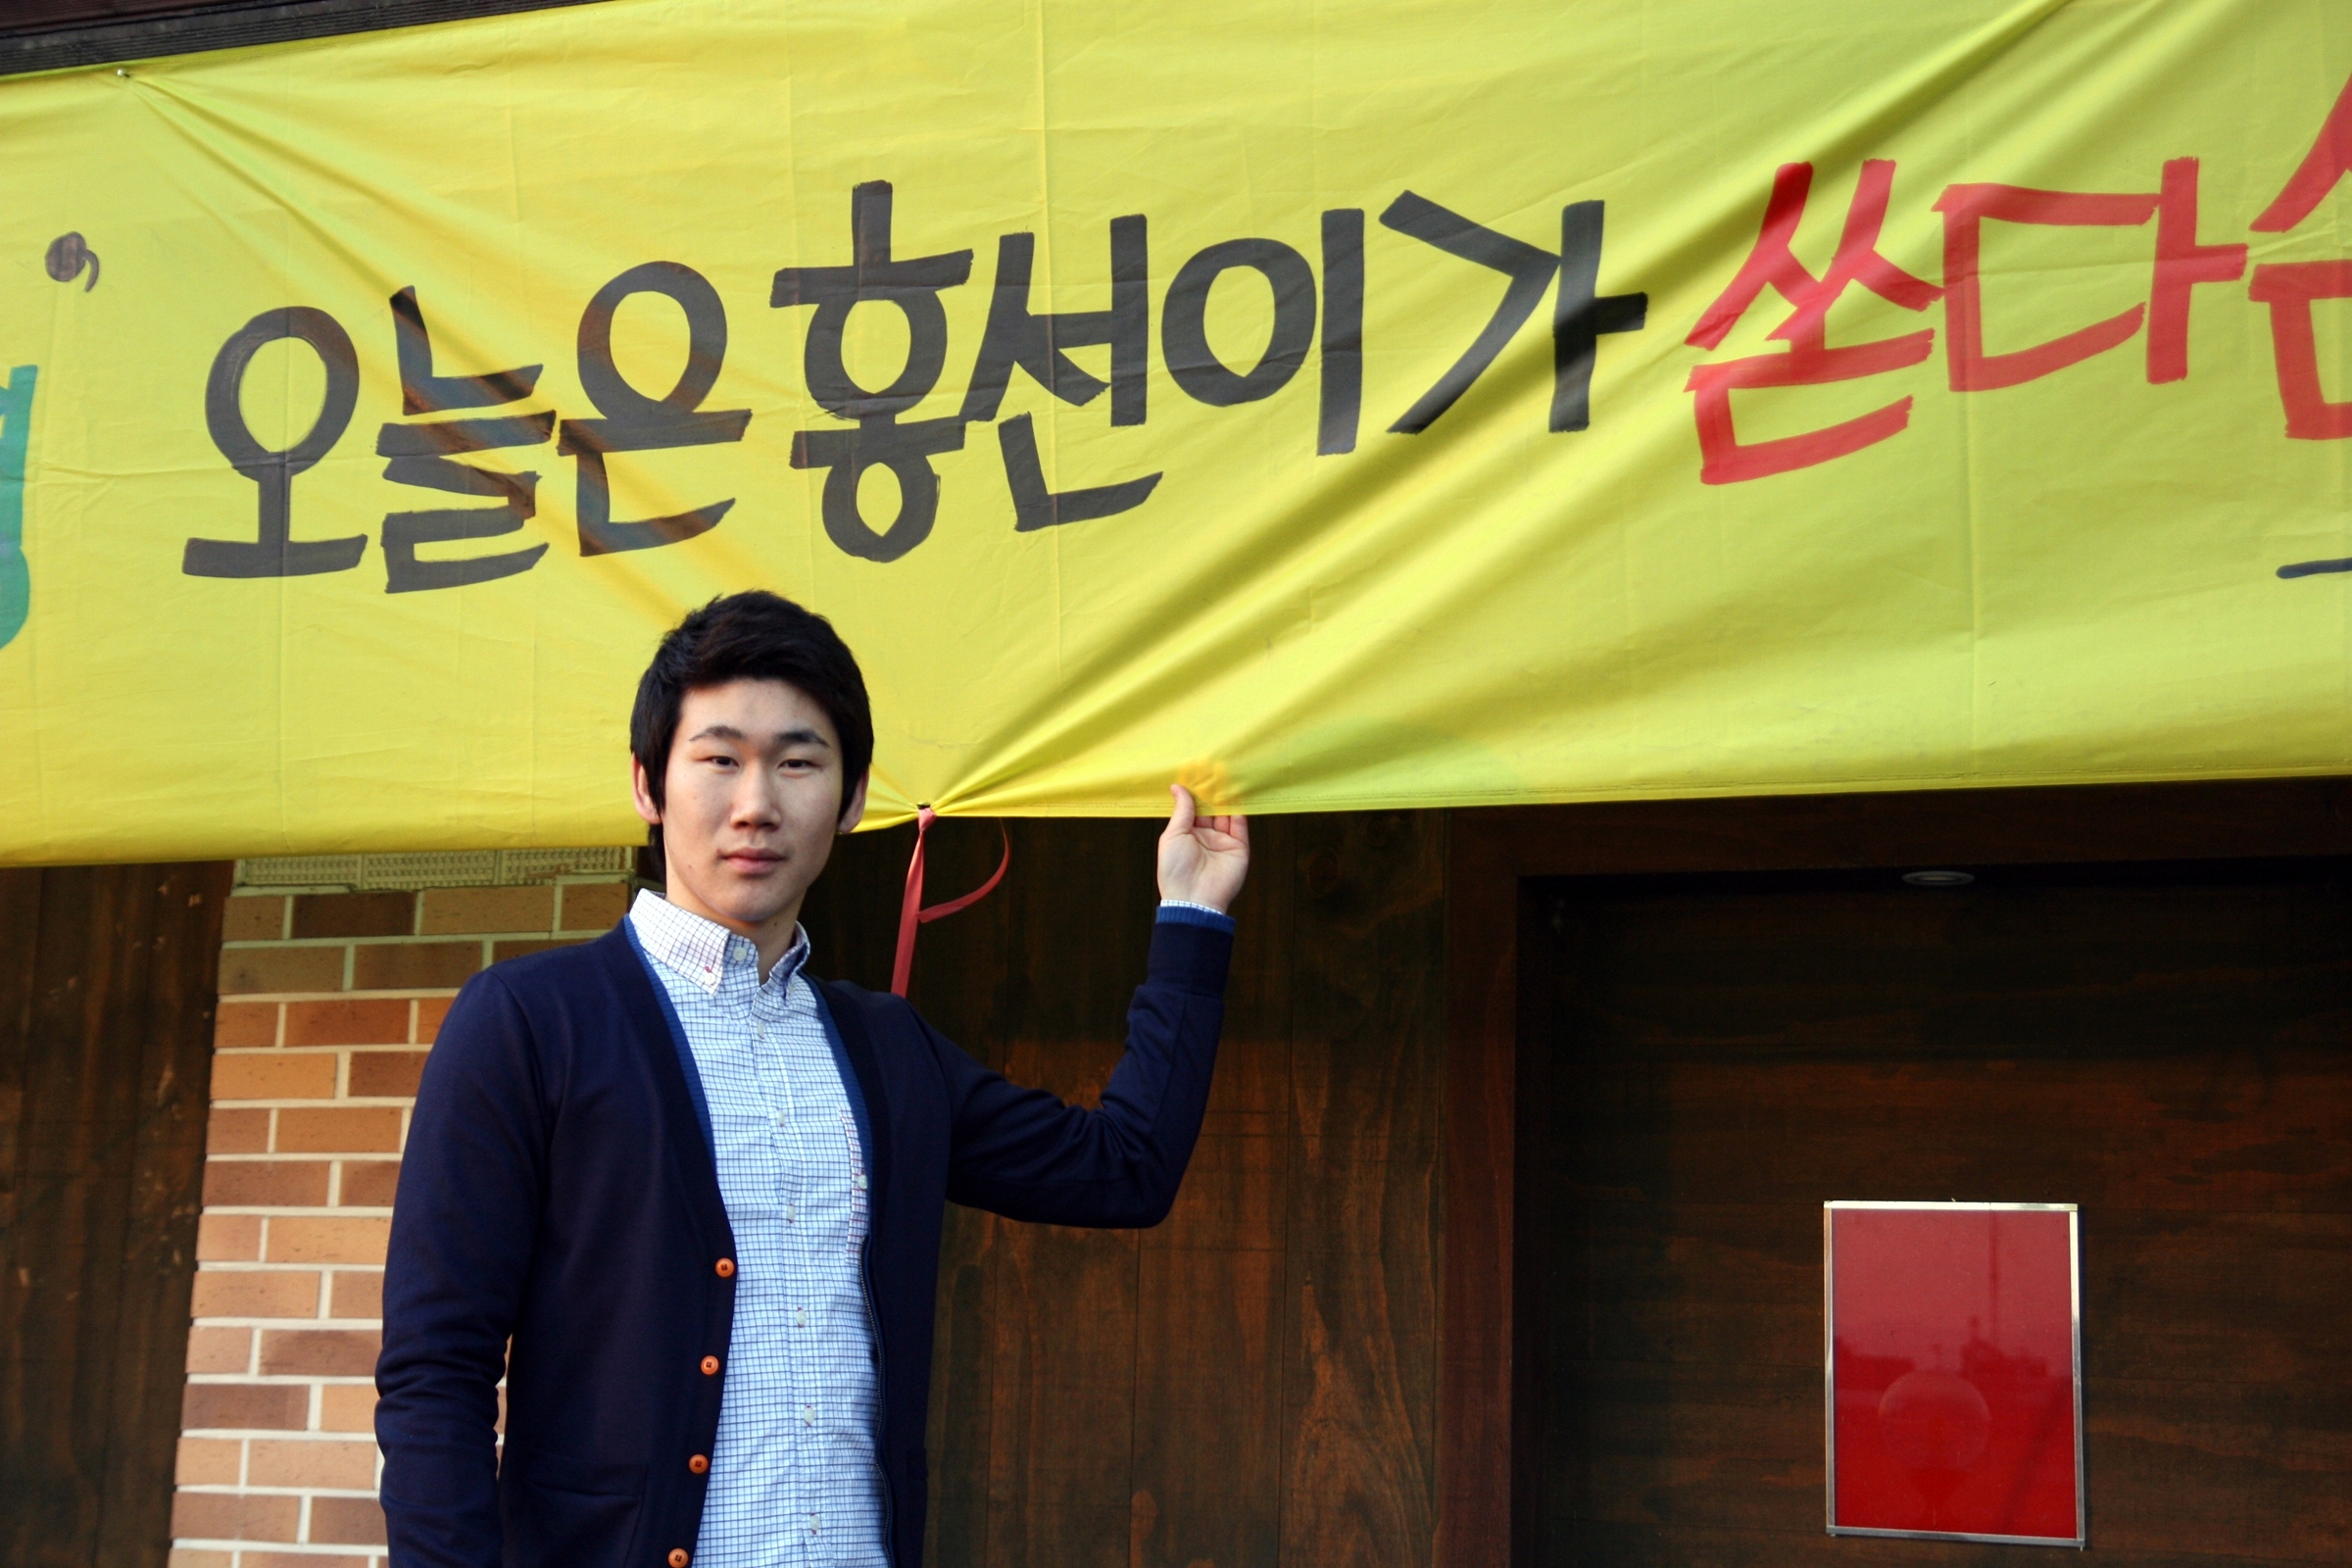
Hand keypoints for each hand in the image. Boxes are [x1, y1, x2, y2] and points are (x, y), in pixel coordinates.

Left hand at [1158, 784, 1249, 913]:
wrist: (1194, 899)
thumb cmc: (1176, 869)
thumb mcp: (1173, 835)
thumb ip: (1181, 811)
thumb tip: (1178, 788)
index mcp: (1186, 835)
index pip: (1193, 809)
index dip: (1195, 792)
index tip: (1196, 772)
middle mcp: (1205, 837)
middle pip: (1211, 810)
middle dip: (1211, 792)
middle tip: (1213, 769)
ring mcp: (1223, 842)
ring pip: (1226, 815)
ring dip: (1225, 797)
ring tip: (1225, 776)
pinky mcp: (1239, 848)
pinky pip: (1240, 826)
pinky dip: (1239, 810)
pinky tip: (1236, 794)